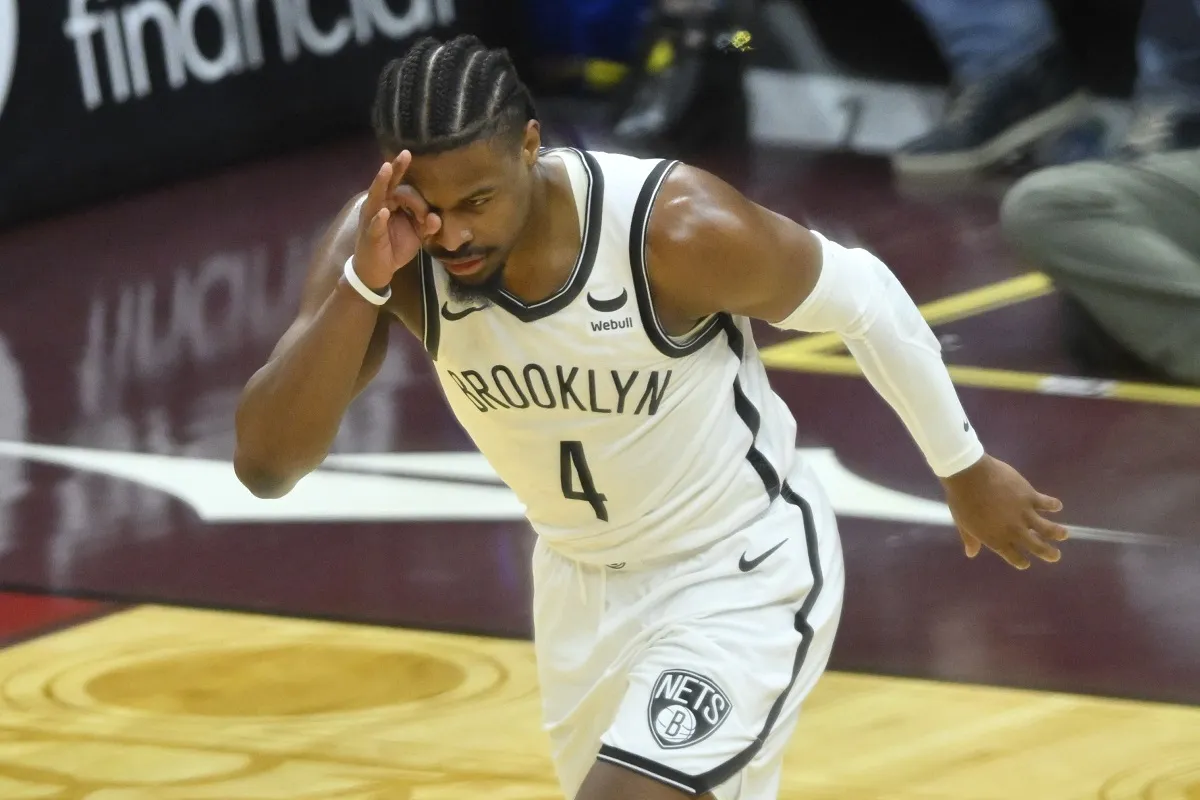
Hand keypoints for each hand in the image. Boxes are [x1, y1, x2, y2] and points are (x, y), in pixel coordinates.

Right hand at [352, 152, 442, 288]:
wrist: (378, 270)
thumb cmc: (395, 247)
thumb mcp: (416, 235)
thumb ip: (428, 225)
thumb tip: (437, 217)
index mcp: (390, 203)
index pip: (403, 188)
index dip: (417, 196)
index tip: (426, 210)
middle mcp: (379, 206)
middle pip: (388, 185)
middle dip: (396, 169)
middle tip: (406, 153)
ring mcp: (372, 219)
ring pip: (376, 198)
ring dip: (381, 183)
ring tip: (387, 168)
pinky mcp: (370, 235)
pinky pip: (374, 226)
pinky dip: (379, 219)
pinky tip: (383, 212)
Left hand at [940, 454, 1067, 569]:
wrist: (969, 476)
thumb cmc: (962, 500)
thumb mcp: (964, 524)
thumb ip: (971, 539)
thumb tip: (971, 554)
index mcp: (996, 540)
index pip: (1013, 557)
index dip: (1021, 562)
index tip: (1026, 563)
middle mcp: (1014, 531)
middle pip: (1037, 546)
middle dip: (1048, 553)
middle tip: (1055, 556)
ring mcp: (1025, 514)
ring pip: (1048, 528)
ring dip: (1057, 532)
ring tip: (1064, 534)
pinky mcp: (1030, 496)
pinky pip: (1047, 503)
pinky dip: (1054, 504)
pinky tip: (1057, 505)